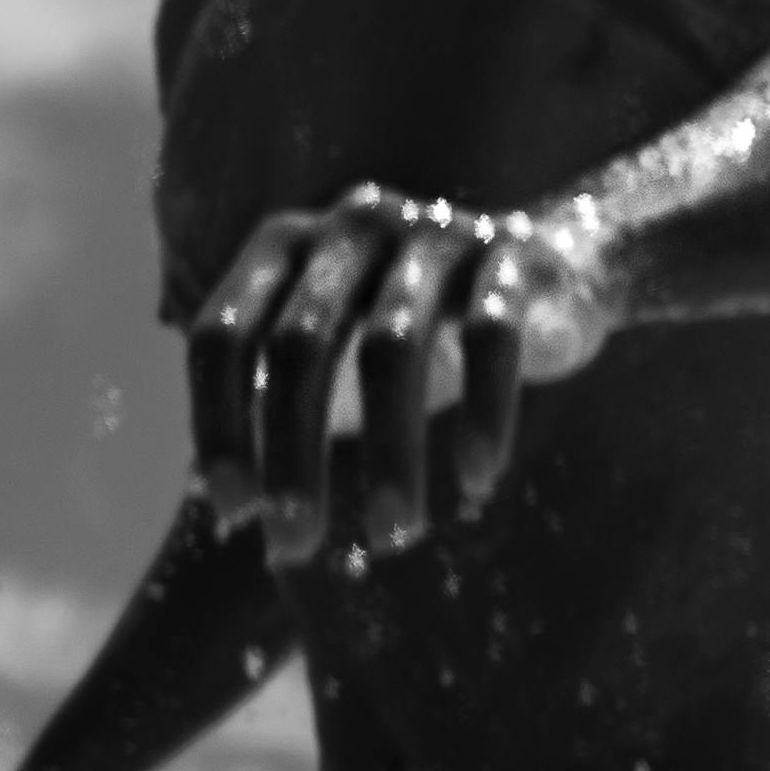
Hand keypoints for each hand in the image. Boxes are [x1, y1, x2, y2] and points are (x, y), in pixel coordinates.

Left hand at [188, 184, 622, 562]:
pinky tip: (477, 481)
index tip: (234, 515)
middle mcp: (352, 225)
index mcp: (286, 245)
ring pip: (393, 349)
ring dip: (389, 455)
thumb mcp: (335, 351)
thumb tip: (222, 515)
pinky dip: (481, 414)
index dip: (219, 425)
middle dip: (294, 455)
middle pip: (302, 345)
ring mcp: (432, 233)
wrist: (550, 265)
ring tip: (393, 535)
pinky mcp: (511, 253)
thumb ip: (278, 406)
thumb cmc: (412, 329)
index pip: (224, 334)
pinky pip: (490, 336)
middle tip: (297, 544)